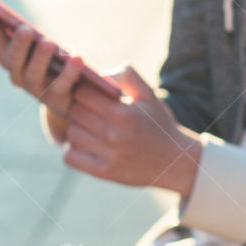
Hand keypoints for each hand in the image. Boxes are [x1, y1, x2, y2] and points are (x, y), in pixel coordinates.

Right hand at [0, 2, 93, 121]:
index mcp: (9, 57)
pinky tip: (77, 57)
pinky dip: (70, 71)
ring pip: (33, 74)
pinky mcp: (58, 98)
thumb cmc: (52, 62)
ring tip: (47, 42)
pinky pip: (62, 84)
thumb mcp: (38, 44)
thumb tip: (4, 15)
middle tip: (24, 30)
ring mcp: (36, 88)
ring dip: (40, 57)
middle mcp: (18, 74)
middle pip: (12, 59)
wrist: (72, 99)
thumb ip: (24, 33)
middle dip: (17, 44)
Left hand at [62, 65, 201, 196]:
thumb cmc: (159, 124)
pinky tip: (83, 146)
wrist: (175, 161)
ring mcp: (109, 154)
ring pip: (72, 133)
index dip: (83, 89)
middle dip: (79, 107)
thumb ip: (128, 76)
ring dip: (76, 128)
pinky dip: (72, 151)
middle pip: (75, 112)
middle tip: (88, 110)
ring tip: (89, 128)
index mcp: (123, 112)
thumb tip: (101, 73)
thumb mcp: (149, 95)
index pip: (83, 92)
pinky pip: (71, 158)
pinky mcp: (105, 172)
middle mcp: (114, 134)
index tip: (89, 93)